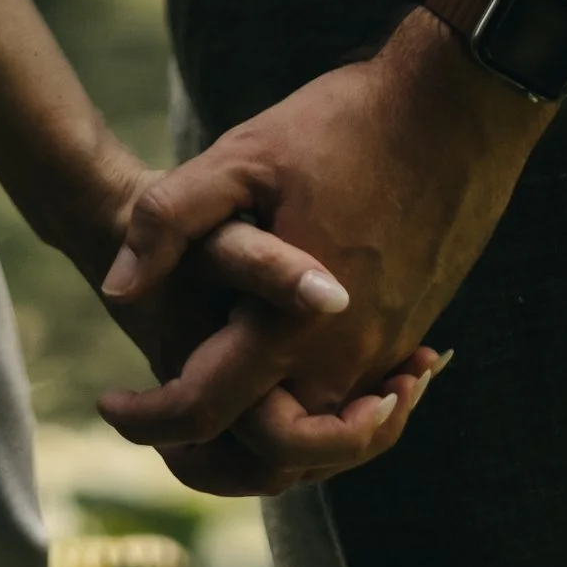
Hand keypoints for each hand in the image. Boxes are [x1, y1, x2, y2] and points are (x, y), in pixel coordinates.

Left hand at [98, 14, 541, 456]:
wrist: (457, 110)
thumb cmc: (343, 126)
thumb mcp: (241, 155)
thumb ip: (170, 220)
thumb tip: (117, 287)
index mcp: (294, 325)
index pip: (207, 412)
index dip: (148, 421)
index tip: (109, 403)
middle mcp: (346, 357)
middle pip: (274, 457)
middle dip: (211, 456)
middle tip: (163, 420)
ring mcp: (387, 351)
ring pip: (322, 439)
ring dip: (268, 439)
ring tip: (218, 406)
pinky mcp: (411, 334)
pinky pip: (360, 405)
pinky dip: (320, 414)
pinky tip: (287, 373)